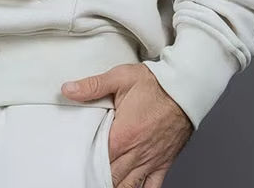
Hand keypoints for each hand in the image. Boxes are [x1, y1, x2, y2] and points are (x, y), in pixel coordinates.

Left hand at [61, 63, 192, 186]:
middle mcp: (137, 153)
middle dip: (96, 177)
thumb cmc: (155, 83)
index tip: (74, 162)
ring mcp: (151, 161)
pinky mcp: (163, 163)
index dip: (84, 162)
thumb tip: (67, 89)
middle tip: (84, 174)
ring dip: (115, 185)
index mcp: (123, 134)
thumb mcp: (120, 78)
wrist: (186, 89)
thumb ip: (92, 86)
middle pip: (111, 177)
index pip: (96, 159)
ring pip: (128, 186)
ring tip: (100, 181)